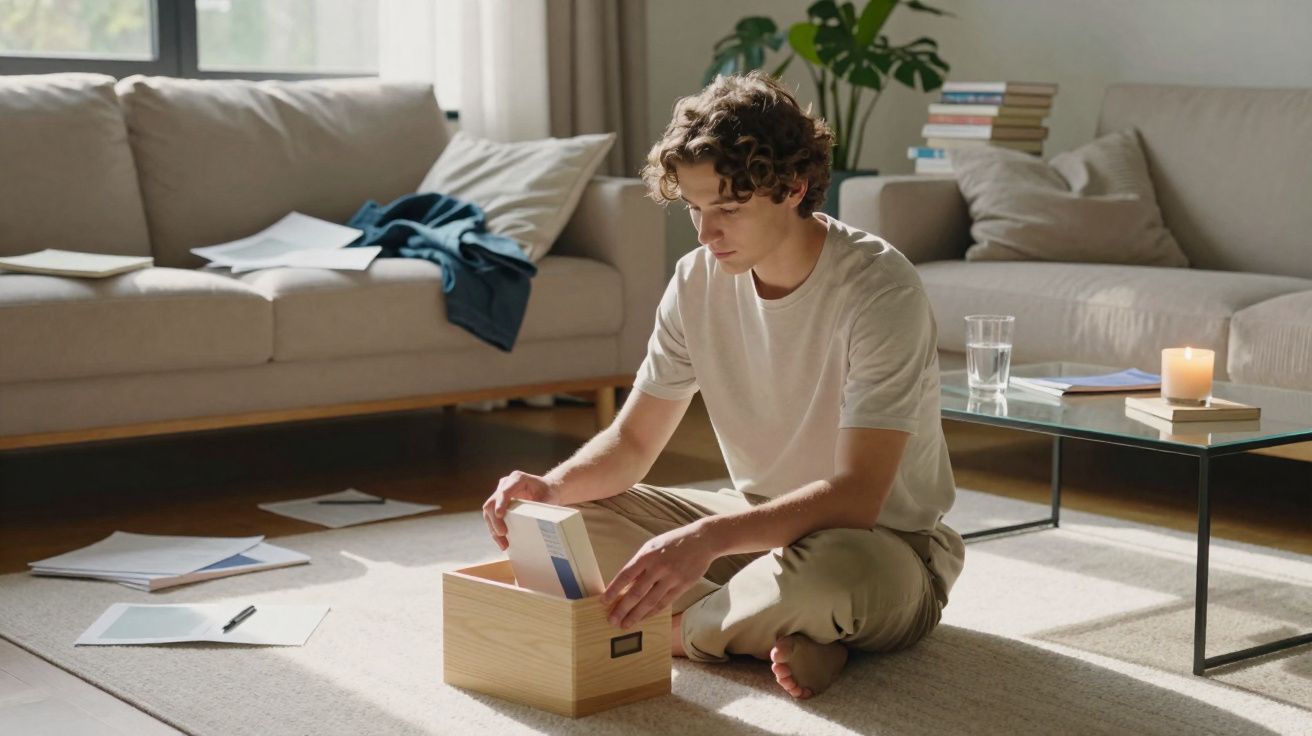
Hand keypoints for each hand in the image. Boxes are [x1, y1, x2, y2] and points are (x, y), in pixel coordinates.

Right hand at [483, 470, 561, 550]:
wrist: (546, 490)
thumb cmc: (548, 492)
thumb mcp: (548, 497)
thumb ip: (542, 507)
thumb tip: (539, 522)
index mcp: (517, 478)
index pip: (505, 491)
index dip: (501, 503)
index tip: (500, 515)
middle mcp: (505, 484)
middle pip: (492, 502)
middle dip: (495, 520)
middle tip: (503, 534)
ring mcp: (500, 494)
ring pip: (489, 512)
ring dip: (493, 529)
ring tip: (503, 544)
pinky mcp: (498, 504)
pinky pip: (492, 518)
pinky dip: (495, 530)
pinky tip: (502, 542)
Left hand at [602, 521, 717, 628]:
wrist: (702, 540)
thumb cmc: (673, 543)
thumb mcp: (652, 547)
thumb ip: (640, 565)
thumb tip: (625, 585)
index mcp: (647, 555)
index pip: (625, 575)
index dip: (613, 589)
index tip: (603, 601)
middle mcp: (658, 567)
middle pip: (636, 592)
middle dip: (622, 609)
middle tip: (612, 620)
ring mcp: (672, 577)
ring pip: (650, 601)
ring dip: (636, 615)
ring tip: (625, 624)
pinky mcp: (683, 586)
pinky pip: (665, 603)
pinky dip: (652, 612)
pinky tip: (644, 618)